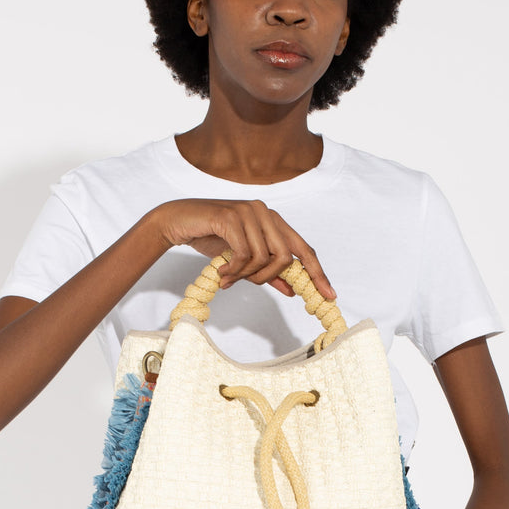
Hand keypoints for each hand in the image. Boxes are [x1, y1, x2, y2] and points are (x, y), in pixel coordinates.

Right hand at [148, 199, 335, 302]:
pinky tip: (222, 272)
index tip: (330, 296)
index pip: (303, 248)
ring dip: (246, 275)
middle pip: (286, 256)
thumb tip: (292, 290)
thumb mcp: (244, 259)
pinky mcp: (231, 217)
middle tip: (249, 283)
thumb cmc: (211, 238)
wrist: (178, 223)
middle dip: (268, 278)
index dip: (317, 273)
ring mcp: (249, 212)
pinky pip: (244, 254)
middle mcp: (265, 212)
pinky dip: (234, 270)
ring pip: (265, 257)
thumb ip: (268, 272)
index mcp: (273, 220)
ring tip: (229, 277)